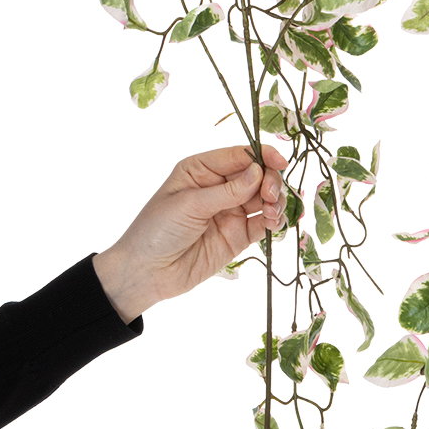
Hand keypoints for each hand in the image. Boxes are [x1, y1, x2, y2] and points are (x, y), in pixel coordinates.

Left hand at [92, 144, 289, 322]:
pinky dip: (274, 221)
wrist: (148, 273)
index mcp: (201, 170)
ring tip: (271, 213)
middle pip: (258, 175)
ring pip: (265, 199)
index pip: (239, 155)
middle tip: (270, 196)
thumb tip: (259, 172)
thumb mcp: (189, 205)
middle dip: (270, 182)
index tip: (280, 163)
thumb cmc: (157, 231)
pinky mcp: (238, 236)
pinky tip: (273, 223)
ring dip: (276, 202)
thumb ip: (227, 191)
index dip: (262, 156)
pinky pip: (263, 223)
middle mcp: (219, 187)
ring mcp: (230, 212)